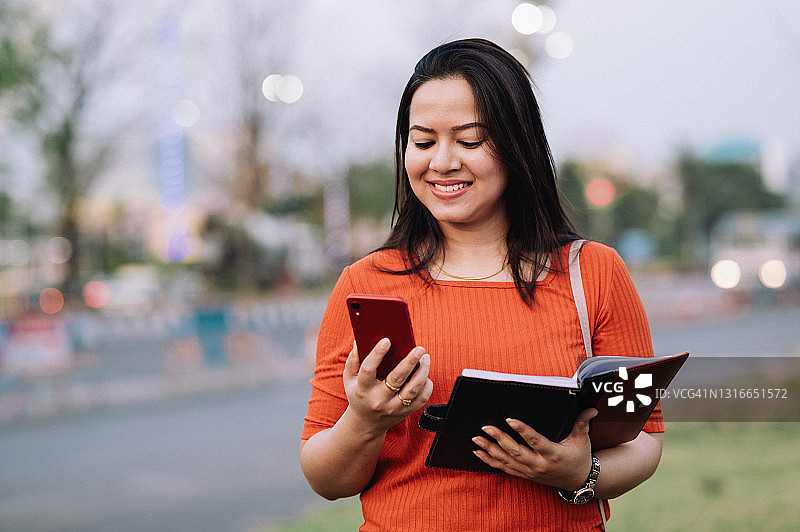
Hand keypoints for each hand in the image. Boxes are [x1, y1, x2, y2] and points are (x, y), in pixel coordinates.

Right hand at [342, 338, 432, 433]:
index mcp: (363, 389)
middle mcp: (379, 400)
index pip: (368, 369)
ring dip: (422, 372)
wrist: (366, 424)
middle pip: (396, 379)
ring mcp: (393, 408)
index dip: (377, 354)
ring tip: (425, 358)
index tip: (387, 340)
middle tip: (419, 349)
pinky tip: (425, 374)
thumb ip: (353, 359)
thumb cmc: (358, 394)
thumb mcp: (349, 379)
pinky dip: (426, 385)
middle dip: (409, 362)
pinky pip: (421, 398)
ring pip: (412, 389)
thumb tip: (360, 341)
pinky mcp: (405, 412)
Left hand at [471, 408, 597, 489]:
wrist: (579, 481)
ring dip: (490, 450)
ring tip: (476, 439)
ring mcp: (530, 472)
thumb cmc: (579, 458)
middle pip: (516, 452)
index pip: (535, 441)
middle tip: (486, 428)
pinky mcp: (524, 475)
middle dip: (499, 439)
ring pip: (506, 461)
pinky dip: (490, 461)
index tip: (510, 420)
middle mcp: (539, 465)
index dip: (523, 430)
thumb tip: (591, 409)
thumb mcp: (582, 440)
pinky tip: (478, 453)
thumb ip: (582, 423)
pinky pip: (504, 469)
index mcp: (553, 454)